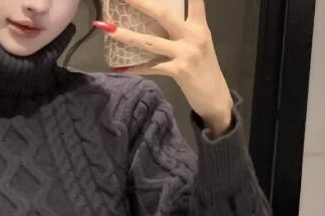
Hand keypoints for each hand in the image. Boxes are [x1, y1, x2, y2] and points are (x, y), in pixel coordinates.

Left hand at [95, 0, 233, 134]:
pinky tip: (120, 68)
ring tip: (108, 29)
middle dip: (141, 3)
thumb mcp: (199, 43)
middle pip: (164, 14)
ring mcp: (186, 53)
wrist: (215, 97)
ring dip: (127, 35)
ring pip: (150, 41)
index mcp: (198, 25)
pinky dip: (134, 68)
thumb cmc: (203, 69)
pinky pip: (151, 67)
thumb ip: (183, 31)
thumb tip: (158, 23)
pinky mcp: (179, 71)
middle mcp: (193, 35)